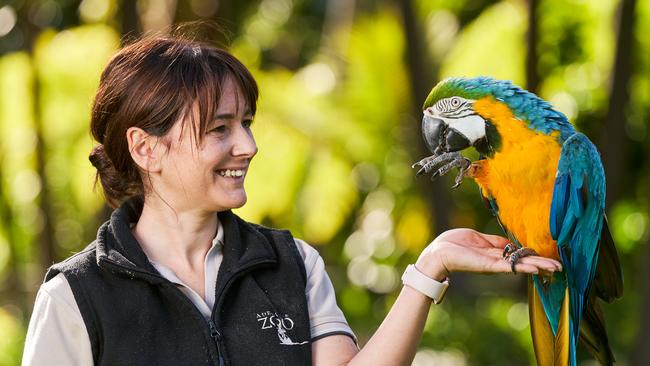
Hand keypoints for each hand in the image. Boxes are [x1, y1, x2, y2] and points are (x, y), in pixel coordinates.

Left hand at [415, 228, 562, 280]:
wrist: (438, 252)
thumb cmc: (454, 243)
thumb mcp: (479, 239)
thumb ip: (495, 242)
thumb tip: (511, 243)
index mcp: (495, 253)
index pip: (520, 255)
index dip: (535, 256)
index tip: (551, 257)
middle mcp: (497, 260)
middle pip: (525, 262)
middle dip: (543, 263)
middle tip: (561, 267)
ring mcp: (494, 264)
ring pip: (521, 265)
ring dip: (538, 266)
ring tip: (555, 269)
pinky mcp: (488, 265)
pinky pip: (509, 266)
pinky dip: (522, 267)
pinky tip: (536, 269)